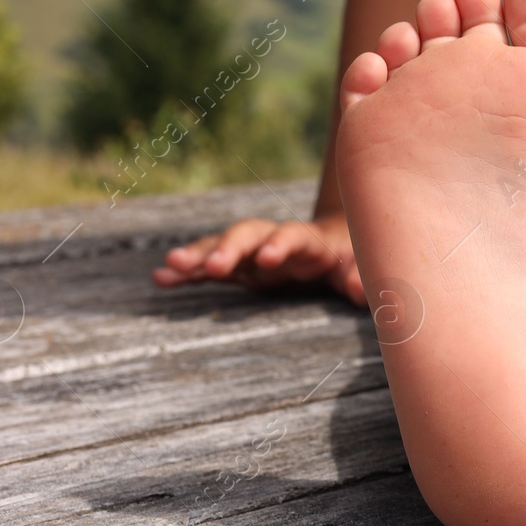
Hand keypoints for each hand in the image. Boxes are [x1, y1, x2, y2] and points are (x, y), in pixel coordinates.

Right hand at [153, 212, 363, 304]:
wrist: (338, 243)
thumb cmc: (353, 259)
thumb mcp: (363, 267)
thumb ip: (361, 276)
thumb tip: (361, 289)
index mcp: (310, 241)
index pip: (293, 236)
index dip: (281, 243)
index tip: (269, 257)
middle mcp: (276, 240)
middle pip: (250, 236)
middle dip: (230, 248)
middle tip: (211, 266)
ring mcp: (253, 252)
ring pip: (222, 247)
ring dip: (198, 256)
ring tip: (170, 267)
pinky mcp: (240, 266)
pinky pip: (210, 267)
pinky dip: (189, 272)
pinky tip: (162, 278)